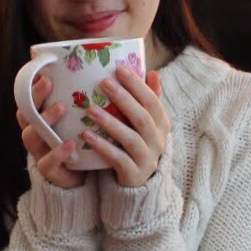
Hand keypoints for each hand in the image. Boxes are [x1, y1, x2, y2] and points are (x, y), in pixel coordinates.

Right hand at [17, 74, 85, 188]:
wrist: (88, 176)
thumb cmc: (85, 139)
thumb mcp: (86, 116)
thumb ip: (92, 96)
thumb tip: (112, 64)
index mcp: (41, 118)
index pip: (29, 98)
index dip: (31, 84)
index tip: (42, 69)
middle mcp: (36, 133)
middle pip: (26, 113)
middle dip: (34, 97)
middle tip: (48, 82)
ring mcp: (40, 152)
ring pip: (31, 136)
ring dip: (46, 119)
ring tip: (61, 107)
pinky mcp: (49, 171)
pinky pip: (47, 162)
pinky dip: (57, 152)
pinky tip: (71, 144)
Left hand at [80, 66, 169, 187]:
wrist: (138, 181)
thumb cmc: (137, 143)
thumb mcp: (145, 122)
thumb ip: (149, 100)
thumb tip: (152, 73)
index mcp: (162, 124)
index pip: (152, 101)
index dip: (138, 85)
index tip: (120, 68)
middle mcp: (158, 141)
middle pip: (142, 117)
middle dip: (123, 98)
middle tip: (104, 82)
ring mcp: (148, 159)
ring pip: (130, 138)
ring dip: (110, 122)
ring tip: (90, 109)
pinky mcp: (134, 174)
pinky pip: (118, 159)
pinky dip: (103, 146)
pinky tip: (87, 135)